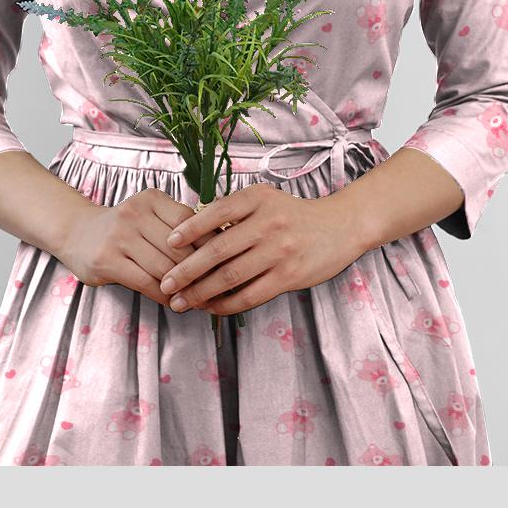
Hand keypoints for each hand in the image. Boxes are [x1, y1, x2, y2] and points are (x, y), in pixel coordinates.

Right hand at [56, 187, 217, 306]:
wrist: (77, 233)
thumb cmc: (126, 227)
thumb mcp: (150, 214)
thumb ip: (179, 226)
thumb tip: (221, 247)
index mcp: (151, 199)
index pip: (190, 222)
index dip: (210, 244)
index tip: (226, 261)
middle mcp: (134, 213)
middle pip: (179, 248)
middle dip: (201, 270)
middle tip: (218, 287)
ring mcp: (119, 236)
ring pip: (164, 267)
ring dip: (184, 287)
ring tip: (200, 298)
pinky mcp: (107, 260)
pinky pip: (145, 282)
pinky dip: (164, 295)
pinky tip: (174, 301)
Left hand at [158, 182, 368, 315]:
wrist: (341, 226)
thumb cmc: (295, 215)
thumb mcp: (266, 200)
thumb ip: (234, 211)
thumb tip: (191, 228)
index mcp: (258, 199)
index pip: (215, 213)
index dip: (189, 229)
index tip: (169, 243)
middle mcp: (268, 223)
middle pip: (217, 249)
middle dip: (186, 269)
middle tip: (166, 283)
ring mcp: (279, 251)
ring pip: (230, 276)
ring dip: (201, 292)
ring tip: (182, 301)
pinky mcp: (289, 276)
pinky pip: (249, 295)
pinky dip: (226, 304)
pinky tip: (211, 307)